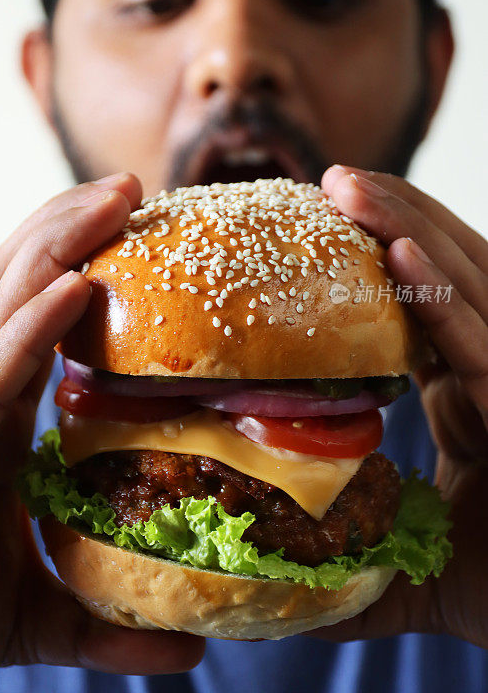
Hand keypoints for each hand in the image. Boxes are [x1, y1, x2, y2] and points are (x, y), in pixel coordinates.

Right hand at [0, 173, 204, 684]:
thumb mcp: (42, 617)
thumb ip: (113, 626)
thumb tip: (194, 651)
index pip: (37, 317)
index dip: (81, 262)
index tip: (140, 227)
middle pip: (20, 287)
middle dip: (72, 227)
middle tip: (135, 187)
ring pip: (0, 308)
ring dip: (58, 246)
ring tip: (117, 199)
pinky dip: (28, 330)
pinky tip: (75, 289)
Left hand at [306, 165, 487, 648]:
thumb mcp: (415, 557)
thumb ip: (353, 548)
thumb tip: (277, 566)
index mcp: (472, 389)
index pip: (428, 304)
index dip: (382, 256)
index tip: (322, 221)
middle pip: (450, 274)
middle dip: (395, 217)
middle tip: (331, 180)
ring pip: (472, 288)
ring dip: (414, 229)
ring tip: (351, 188)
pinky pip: (486, 348)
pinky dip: (449, 302)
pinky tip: (404, 254)